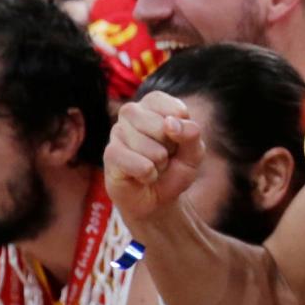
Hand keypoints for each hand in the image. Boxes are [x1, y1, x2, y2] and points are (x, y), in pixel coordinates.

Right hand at [105, 92, 205, 224]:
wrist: (157, 200)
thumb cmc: (174, 169)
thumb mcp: (194, 153)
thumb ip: (191, 134)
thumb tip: (170, 123)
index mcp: (153, 104)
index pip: (176, 109)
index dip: (183, 133)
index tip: (177, 142)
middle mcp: (131, 112)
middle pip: (161, 126)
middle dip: (170, 149)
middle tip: (163, 157)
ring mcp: (117, 131)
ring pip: (150, 147)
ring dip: (159, 164)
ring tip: (152, 166)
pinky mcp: (110, 154)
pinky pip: (140, 164)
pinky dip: (149, 175)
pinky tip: (143, 176)